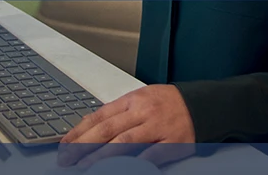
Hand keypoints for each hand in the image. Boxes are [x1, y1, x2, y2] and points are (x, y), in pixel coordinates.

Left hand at [57, 85, 194, 168]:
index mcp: (132, 99)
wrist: (202, 104)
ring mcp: (156, 127)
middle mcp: (142, 112)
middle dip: (83, 145)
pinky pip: (149, 156)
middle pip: (107, 130)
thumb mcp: (141, 98)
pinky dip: (132, 164)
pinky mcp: (171, 143)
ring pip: (123, 143)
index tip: (65, 144)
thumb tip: (92, 126)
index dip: (80, 131)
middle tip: (67, 159)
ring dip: (101, 157)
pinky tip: (117, 170)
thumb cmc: (168, 103)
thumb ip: (119, 112)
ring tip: (84, 166)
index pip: (99, 116)